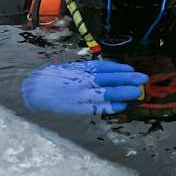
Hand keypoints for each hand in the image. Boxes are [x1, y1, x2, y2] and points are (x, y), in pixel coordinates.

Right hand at [21, 60, 148, 113]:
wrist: (33, 89)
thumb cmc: (54, 77)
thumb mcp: (70, 68)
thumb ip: (87, 71)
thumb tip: (109, 71)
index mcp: (79, 69)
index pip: (103, 67)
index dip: (118, 68)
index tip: (131, 70)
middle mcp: (82, 80)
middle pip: (108, 79)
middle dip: (127, 79)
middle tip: (143, 78)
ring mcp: (80, 94)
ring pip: (105, 93)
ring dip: (122, 92)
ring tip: (137, 92)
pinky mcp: (77, 107)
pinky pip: (97, 107)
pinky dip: (110, 106)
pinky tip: (122, 105)